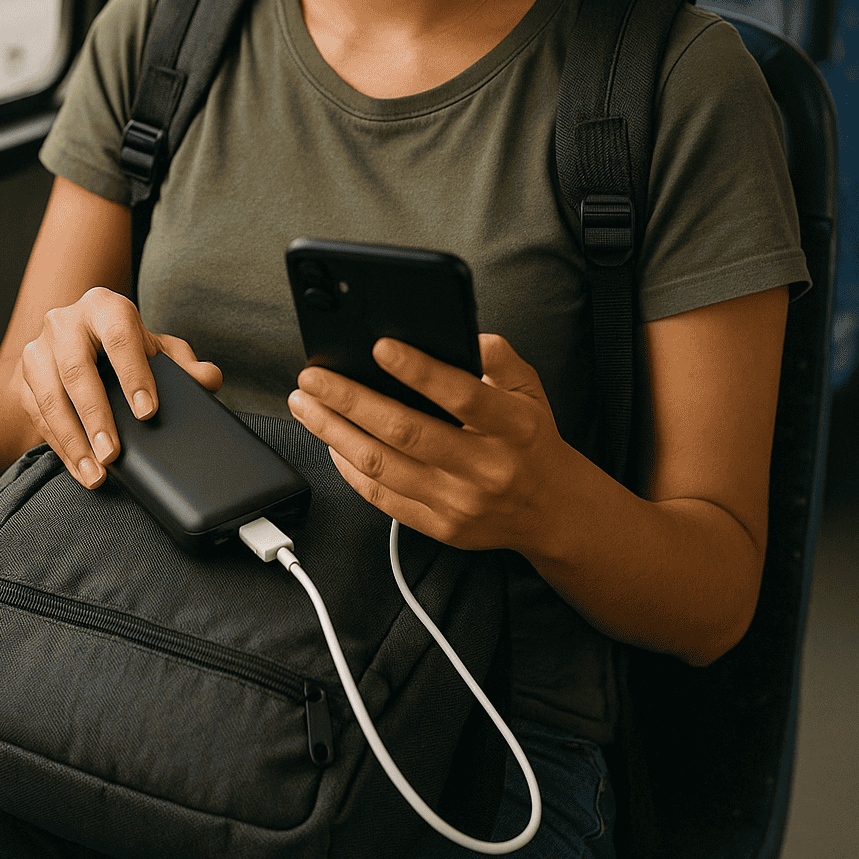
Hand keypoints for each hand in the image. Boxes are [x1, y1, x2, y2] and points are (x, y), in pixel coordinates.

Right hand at [18, 286, 221, 488]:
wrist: (80, 340)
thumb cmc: (125, 345)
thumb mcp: (156, 347)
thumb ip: (184, 362)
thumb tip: (208, 379)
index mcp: (104, 306)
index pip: (119, 337)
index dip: (133, 374)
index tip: (147, 412)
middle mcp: (65, 322)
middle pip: (76, 369)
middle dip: (95, 416)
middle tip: (114, 453)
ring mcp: (38, 349)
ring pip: (50, 397)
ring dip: (73, 440)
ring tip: (97, 471)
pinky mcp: (23, 379)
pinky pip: (38, 417)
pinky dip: (60, 447)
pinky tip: (80, 469)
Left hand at [288, 333, 564, 551]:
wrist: (551, 509)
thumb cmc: (530, 439)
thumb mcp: (529, 387)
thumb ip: (495, 355)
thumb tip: (451, 331)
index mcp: (512, 426)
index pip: (461, 395)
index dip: (418, 370)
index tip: (378, 346)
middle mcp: (485, 467)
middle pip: (405, 432)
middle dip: (349, 400)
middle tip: (314, 376)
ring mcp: (460, 502)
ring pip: (382, 465)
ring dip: (334, 431)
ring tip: (307, 404)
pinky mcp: (440, 526)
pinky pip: (382, 497)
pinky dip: (348, 468)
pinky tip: (331, 440)